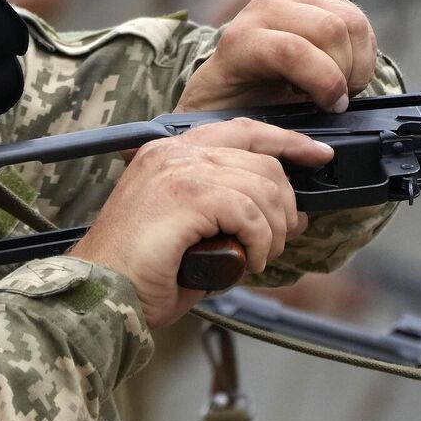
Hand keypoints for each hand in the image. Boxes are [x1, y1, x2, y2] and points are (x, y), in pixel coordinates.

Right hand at [68, 119, 333, 325]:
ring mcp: (178, 171)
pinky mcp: (186, 196)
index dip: (287, 141)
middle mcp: (172, 153)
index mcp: (168, 153)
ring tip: (257, 257)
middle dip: (284, 204)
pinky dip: (259, 242)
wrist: (103, 291)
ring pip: (262, 186)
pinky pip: (250, 213)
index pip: (243, 130)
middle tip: (275, 242)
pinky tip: (247, 260)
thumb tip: (293, 216)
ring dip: (272, 230)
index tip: (317, 155)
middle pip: (262, 160)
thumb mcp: (195, 232)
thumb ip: (238, 215)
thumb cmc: (140, 270)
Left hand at [178, 0, 377, 113]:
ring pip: (351, 21)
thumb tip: (313, 143)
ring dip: (359, 61)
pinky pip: (358, 17)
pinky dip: (363, 49)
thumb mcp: (245, 121)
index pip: (292, 50)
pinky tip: (345, 67)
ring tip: (341, 84)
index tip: (331, 106)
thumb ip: (276, 124)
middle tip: (338, 99)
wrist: (228, 79)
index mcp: (240, 41)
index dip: (324, 82)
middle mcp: (264, 10)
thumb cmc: (236, 104)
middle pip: (331, 29)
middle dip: (346, 72)